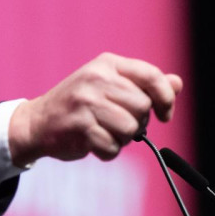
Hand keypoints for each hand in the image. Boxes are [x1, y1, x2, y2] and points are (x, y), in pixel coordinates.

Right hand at [8, 52, 183, 165]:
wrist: (37, 122)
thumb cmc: (80, 104)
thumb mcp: (110, 86)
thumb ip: (143, 84)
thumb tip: (177, 83)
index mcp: (107, 64)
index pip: (151, 75)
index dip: (165, 98)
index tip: (164, 114)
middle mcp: (96, 78)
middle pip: (142, 106)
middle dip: (137, 122)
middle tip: (119, 124)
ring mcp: (86, 102)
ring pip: (130, 128)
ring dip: (122, 139)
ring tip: (105, 133)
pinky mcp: (79, 126)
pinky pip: (112, 147)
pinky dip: (108, 151)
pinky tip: (94, 143)